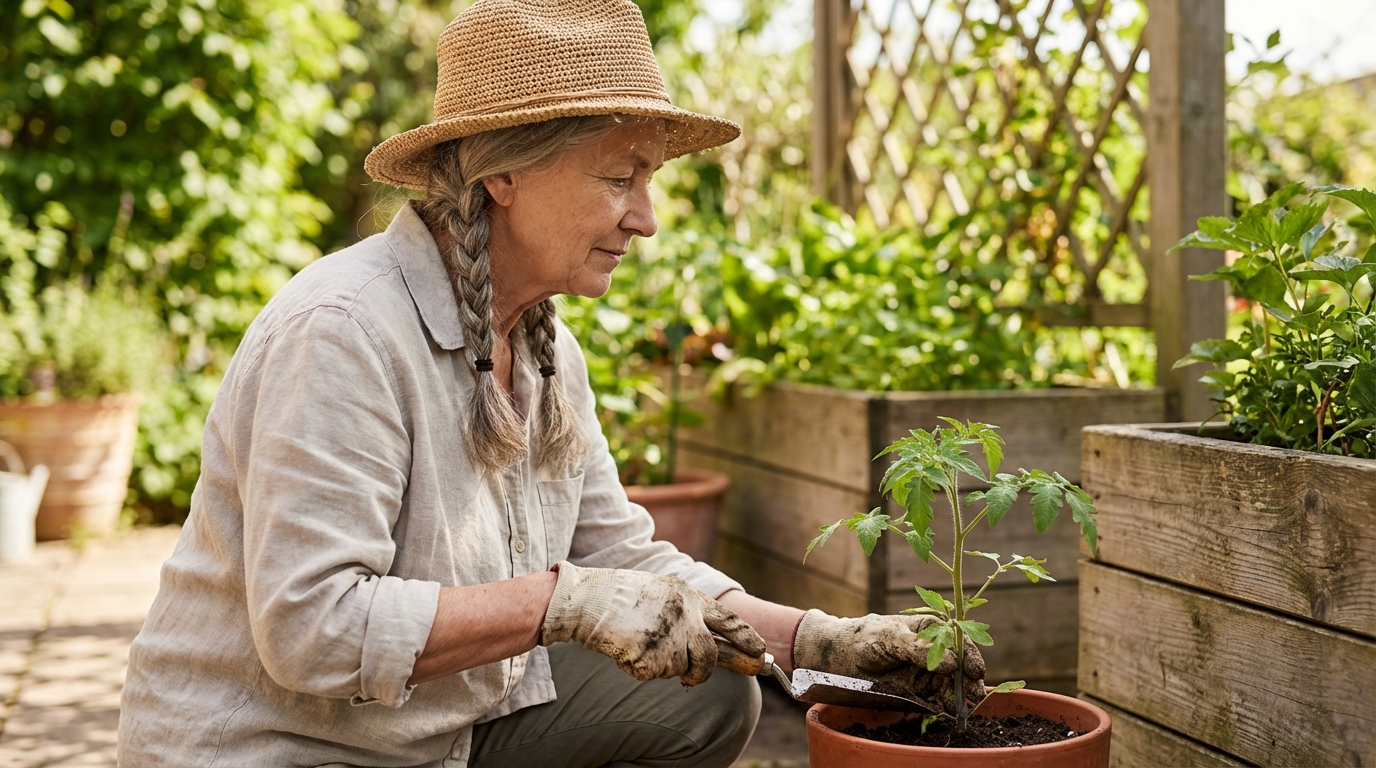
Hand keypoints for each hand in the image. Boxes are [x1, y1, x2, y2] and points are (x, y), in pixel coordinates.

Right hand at [541, 562, 764, 685]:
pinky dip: (640, 668)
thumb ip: (690, 614)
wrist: (589, 600)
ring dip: (665, 666)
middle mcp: (686, 616)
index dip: (746, 639)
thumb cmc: (623, 596)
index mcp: (690, 596)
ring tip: (641, 644)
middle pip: (709, 657)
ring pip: (681, 669)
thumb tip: (715, 645)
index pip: (729, 621)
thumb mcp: (664, 594)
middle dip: (703, 672)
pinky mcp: (651, 656)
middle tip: (692, 678)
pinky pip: (654, 674)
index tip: (760, 652)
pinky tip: (626, 647)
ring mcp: (670, 637)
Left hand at [792, 610, 985, 713]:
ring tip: (963, 707)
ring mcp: (928, 672)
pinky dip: (947, 706)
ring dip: (960, 696)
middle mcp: (934, 650)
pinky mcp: (921, 691)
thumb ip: (919, 648)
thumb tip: (952, 661)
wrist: (839, 657)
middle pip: (960, 666)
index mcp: (930, 629)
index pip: (958, 641)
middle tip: (973, 695)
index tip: (975, 671)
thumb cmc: (864, 638)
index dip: (970, 655)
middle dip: (969, 680)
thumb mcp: (889, 637)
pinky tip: (950, 711)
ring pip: (953, 685)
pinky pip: (940, 699)